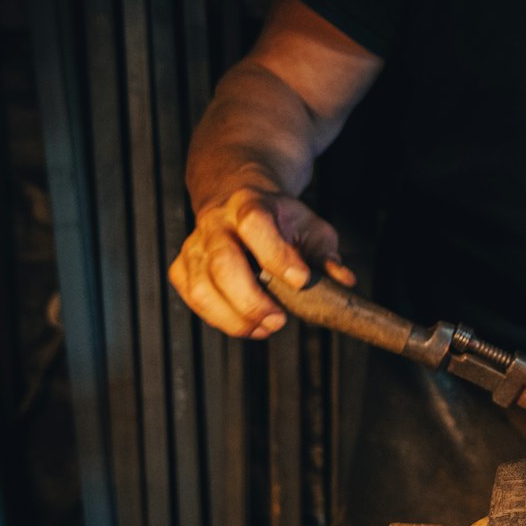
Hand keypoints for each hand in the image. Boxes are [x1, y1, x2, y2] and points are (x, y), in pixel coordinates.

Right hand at [168, 186, 355, 338]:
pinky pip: (193, 298)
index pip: (256, 226)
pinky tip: (246, 324)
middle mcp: (216, 224)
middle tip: (279, 320)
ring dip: (233, 317)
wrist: (236, 197)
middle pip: (223, 262)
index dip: (277, 256)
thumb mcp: (310, 226)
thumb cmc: (279, 218)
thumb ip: (326, 254)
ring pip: (202, 287)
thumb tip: (344, 281)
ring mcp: (195, 246)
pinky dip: (217, 318)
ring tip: (265, 328)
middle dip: (251, 299)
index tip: (301, 281)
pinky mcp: (182, 267)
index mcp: (250, 204)